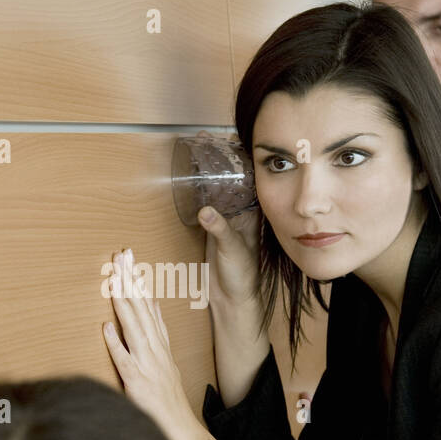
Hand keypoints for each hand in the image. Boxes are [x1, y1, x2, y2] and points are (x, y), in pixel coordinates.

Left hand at [103, 248, 219, 439]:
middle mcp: (155, 350)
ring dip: (123, 302)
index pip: (148, 306)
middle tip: (120, 255)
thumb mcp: (165, 362)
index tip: (129, 260)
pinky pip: (125, 360)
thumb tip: (146, 310)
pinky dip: (115, 343)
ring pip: (134, 327)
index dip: (139, 282)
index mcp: (160, 344)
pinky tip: (105, 326)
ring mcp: (147, 364)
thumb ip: (156, 336)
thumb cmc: (167, 400)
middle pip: (141, 309)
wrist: (180, 429)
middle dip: (130, 280)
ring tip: (113, 278)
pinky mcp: (137, 382)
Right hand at [193, 132, 261, 307]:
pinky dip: (197, 190)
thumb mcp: (234, 251)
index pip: (249, 178)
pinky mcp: (210, 228)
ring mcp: (225, 219)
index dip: (240, 158)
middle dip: (220, 159)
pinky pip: (204, 203)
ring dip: (208, 172)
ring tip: (197, 150)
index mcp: (252, 214)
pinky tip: (188, 179)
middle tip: (206, 139)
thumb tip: (205, 212)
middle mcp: (240, 213)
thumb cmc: (243, 277)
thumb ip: (221, 231)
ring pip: (217, 188)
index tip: (227, 139)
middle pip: (231, 179)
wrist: (232, 300)